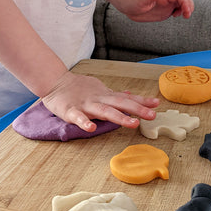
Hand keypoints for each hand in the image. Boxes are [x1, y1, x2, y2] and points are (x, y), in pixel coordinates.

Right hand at [41, 71, 158, 131]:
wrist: (54, 81)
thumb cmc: (78, 87)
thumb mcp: (99, 89)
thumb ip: (115, 94)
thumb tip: (131, 94)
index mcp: (105, 96)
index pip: (126, 99)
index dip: (141, 101)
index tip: (156, 104)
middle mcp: (98, 99)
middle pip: (120, 104)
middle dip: (137, 109)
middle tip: (153, 115)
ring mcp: (85, 105)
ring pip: (104, 111)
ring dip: (119, 117)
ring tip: (133, 123)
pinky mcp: (71, 111)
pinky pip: (78, 118)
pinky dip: (85, 122)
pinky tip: (92, 128)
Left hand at [121, 0, 193, 22]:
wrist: (126, 4)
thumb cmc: (132, 1)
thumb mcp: (140, 0)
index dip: (186, 3)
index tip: (186, 12)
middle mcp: (166, 0)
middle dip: (189, 5)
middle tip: (186, 15)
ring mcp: (166, 5)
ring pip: (182, 4)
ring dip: (187, 9)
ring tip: (184, 16)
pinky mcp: (164, 11)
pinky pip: (177, 10)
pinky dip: (181, 12)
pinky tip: (176, 16)